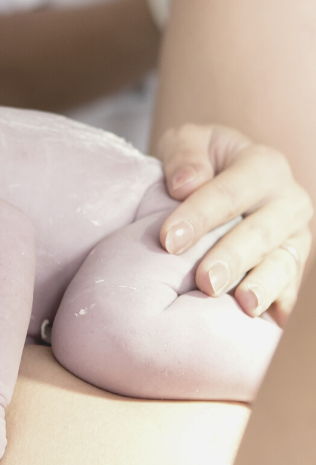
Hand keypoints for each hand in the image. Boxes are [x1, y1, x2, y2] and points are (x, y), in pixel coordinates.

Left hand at [156, 124, 312, 324]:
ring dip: (264, 284)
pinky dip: (283, 304)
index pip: (228, 192)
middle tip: (206, 281)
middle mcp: (287, 200)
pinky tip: (270, 323)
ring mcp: (295, 235)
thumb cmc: (199, 161)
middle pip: (261, 231)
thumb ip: (185, 155)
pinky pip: (292, 286)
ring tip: (244, 304)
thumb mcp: (188, 142)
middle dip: (233, 257)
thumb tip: (184, 184)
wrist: (220, 175)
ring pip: (284, 261)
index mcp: (262, 165)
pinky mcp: (293, 263)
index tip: (169, 240)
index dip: (199, 216)